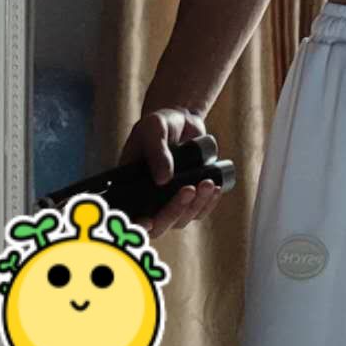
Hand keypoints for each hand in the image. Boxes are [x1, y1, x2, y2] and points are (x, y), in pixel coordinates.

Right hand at [119, 106, 223, 237]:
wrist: (182, 120)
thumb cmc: (161, 123)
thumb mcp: (154, 129)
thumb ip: (157, 151)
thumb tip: (163, 180)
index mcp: (131, 185)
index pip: (130, 215)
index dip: (137, 225)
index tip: (147, 222)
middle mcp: (148, 199)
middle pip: (158, 224)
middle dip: (174, 211)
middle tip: (188, 189)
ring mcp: (169, 201)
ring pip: (181, 219)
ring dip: (195, 205)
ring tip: (207, 183)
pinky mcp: (189, 197)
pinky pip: (198, 211)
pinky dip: (208, 203)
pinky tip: (215, 188)